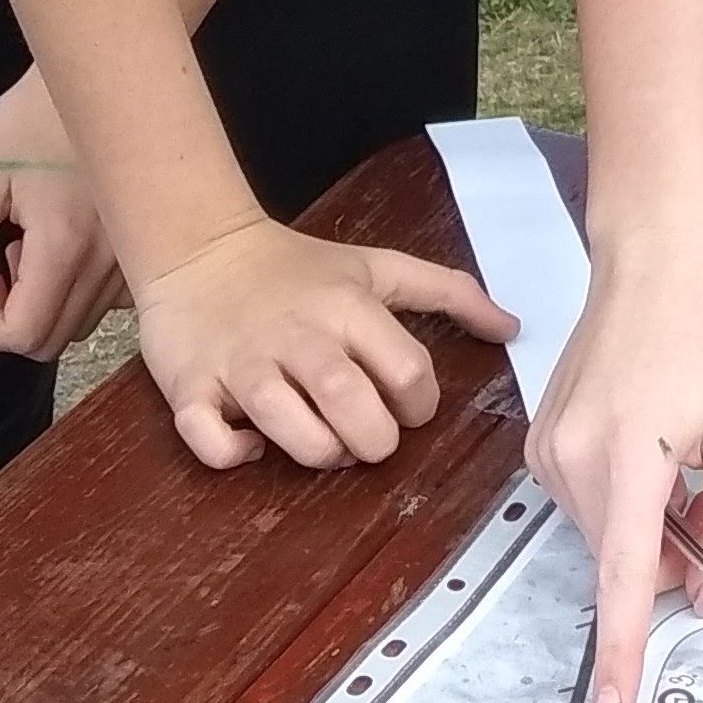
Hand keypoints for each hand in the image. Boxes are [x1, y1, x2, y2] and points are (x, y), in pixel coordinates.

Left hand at [0, 70, 123, 359]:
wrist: (95, 81)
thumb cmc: (30, 122)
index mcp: (63, 244)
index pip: (21, 334)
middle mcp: (107, 260)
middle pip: (49, 340)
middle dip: (7, 316)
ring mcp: (130, 257)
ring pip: (77, 325)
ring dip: (40, 304)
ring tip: (28, 244)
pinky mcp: (140, 250)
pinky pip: (106, 303)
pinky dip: (75, 293)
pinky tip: (61, 246)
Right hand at [130, 217, 513, 473]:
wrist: (200, 249)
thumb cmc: (298, 269)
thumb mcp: (378, 267)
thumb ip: (449, 293)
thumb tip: (513, 327)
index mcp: (348, 307)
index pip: (408, 372)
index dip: (419, 406)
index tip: (405, 406)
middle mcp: (298, 335)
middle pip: (351, 405)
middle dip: (373, 442)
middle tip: (368, 438)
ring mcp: (241, 363)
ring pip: (289, 429)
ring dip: (316, 452)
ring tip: (322, 443)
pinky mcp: (189, 385)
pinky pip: (209, 440)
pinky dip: (232, 453)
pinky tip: (249, 444)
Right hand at [530, 218, 702, 702]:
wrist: (652, 262)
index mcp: (630, 454)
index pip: (625, 576)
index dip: (623, 648)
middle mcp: (572, 459)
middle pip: (626, 557)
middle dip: (673, 552)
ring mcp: (547, 452)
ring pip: (610, 534)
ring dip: (651, 522)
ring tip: (681, 448)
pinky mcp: (541, 445)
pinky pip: (591, 503)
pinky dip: (627, 497)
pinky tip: (649, 441)